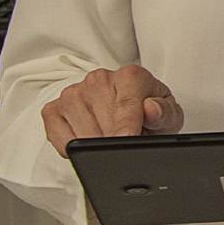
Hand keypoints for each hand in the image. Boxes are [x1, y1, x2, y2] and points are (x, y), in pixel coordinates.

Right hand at [43, 65, 183, 156]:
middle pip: (104, 122)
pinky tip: (89, 141)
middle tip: (127, 143)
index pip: (126, 104)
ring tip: (111, 138)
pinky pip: (58, 137)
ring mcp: (73, 93)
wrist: (134, 111)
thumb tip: (151, 109)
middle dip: (116, 141)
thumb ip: (165, 113)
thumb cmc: (151, 113)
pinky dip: (72, 148)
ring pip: (81, 132)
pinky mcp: (53, 109)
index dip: (126, 126)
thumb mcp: (170, 116)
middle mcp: (99, 80)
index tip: (125, 140)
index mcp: (131, 76)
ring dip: (95, 144)